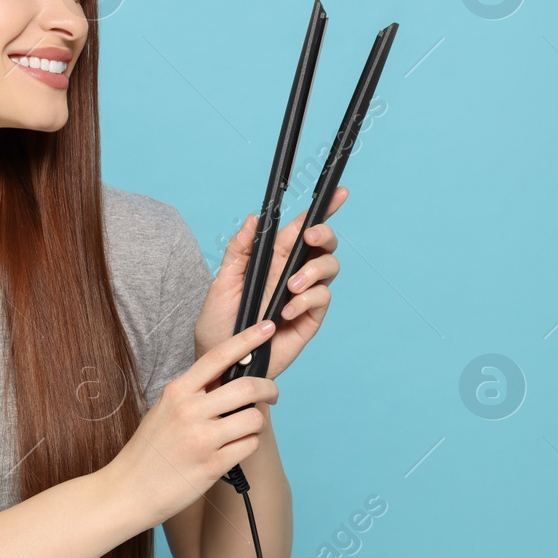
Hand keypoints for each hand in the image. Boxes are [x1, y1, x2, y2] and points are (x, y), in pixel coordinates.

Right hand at [104, 321, 280, 527]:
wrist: (128, 490)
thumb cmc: (148, 449)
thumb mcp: (164, 409)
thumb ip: (193, 393)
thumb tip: (229, 378)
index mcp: (178, 391)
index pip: (219, 355)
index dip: (248, 338)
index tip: (267, 327)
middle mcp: (190, 411)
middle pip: (247, 386)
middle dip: (269, 389)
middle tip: (272, 394)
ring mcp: (202, 439)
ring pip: (254, 418)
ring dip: (257, 423)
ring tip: (244, 429)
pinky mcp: (212, 466)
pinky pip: (249, 446)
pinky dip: (248, 445)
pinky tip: (234, 449)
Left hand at [194, 186, 346, 384]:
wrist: (223, 364)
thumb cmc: (219, 325)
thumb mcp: (222, 283)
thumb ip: (239, 251)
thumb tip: (255, 219)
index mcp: (273, 260)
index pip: (300, 229)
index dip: (322, 209)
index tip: (338, 194)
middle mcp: (292, 274)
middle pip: (324, 245)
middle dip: (323, 235)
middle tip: (309, 238)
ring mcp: (303, 297)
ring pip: (328, 268)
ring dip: (312, 271)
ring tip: (290, 287)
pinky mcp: (309, 319)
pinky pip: (321, 300)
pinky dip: (306, 300)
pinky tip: (285, 311)